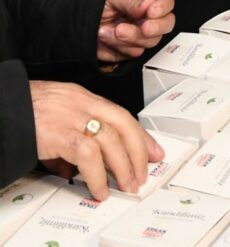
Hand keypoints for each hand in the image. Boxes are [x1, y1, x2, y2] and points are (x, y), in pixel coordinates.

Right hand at [30, 80, 163, 199]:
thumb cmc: (19, 111)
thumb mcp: (52, 116)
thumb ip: (70, 136)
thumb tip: (76, 167)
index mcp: (83, 97)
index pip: (122, 115)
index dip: (141, 135)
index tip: (153, 151)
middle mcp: (82, 103)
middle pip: (124, 125)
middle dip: (139, 151)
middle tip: (143, 173)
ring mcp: (72, 116)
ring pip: (112, 141)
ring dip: (123, 167)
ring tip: (126, 186)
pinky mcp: (59, 133)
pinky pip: (88, 156)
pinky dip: (98, 175)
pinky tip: (99, 189)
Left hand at [98, 0, 175, 61]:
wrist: (76, 22)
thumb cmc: (95, 3)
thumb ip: (130, 0)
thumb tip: (146, 7)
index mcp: (147, 0)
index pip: (166, 2)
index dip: (163, 8)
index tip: (151, 11)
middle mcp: (148, 18)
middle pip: (166, 24)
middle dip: (156, 27)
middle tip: (144, 28)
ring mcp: (141, 35)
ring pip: (150, 41)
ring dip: (130, 37)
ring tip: (111, 29)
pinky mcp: (130, 49)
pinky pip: (133, 52)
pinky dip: (118, 46)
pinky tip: (105, 36)